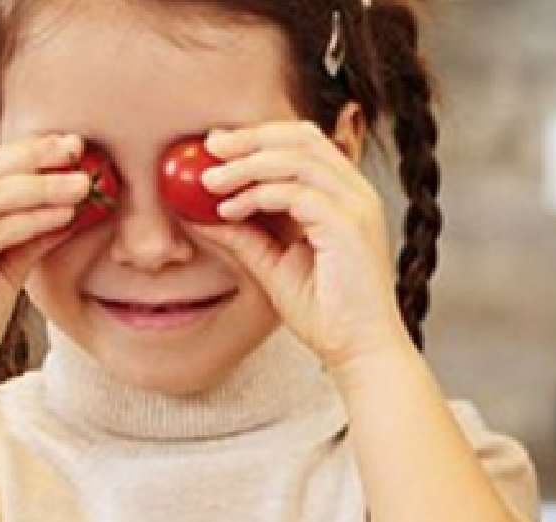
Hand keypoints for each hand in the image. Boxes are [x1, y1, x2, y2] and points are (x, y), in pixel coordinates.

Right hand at [0, 133, 92, 389]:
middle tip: (79, 146)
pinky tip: (63, 214)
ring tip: (84, 181)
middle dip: (36, 157)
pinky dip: (30, 220)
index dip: (26, 155)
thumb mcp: (2, 271)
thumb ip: (29, 237)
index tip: (69, 145)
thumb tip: (73, 207)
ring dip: (42, 186)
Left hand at [186, 121, 409, 369]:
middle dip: (248, 138)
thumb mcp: (272, 264)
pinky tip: (230, 210)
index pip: (303, 143)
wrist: (360, 350)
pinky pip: (296, 193)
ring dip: (246, 165)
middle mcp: (356, 193)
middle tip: (207, 149)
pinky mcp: (349, 226)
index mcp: (344, 196)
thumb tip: (196, 211)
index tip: (214, 145)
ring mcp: (356, 207)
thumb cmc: (327, 313)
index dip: (257, 136)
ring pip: (296, 158)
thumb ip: (241, 234)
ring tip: (209, 182)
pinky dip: (257, 195)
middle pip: (301, 137)